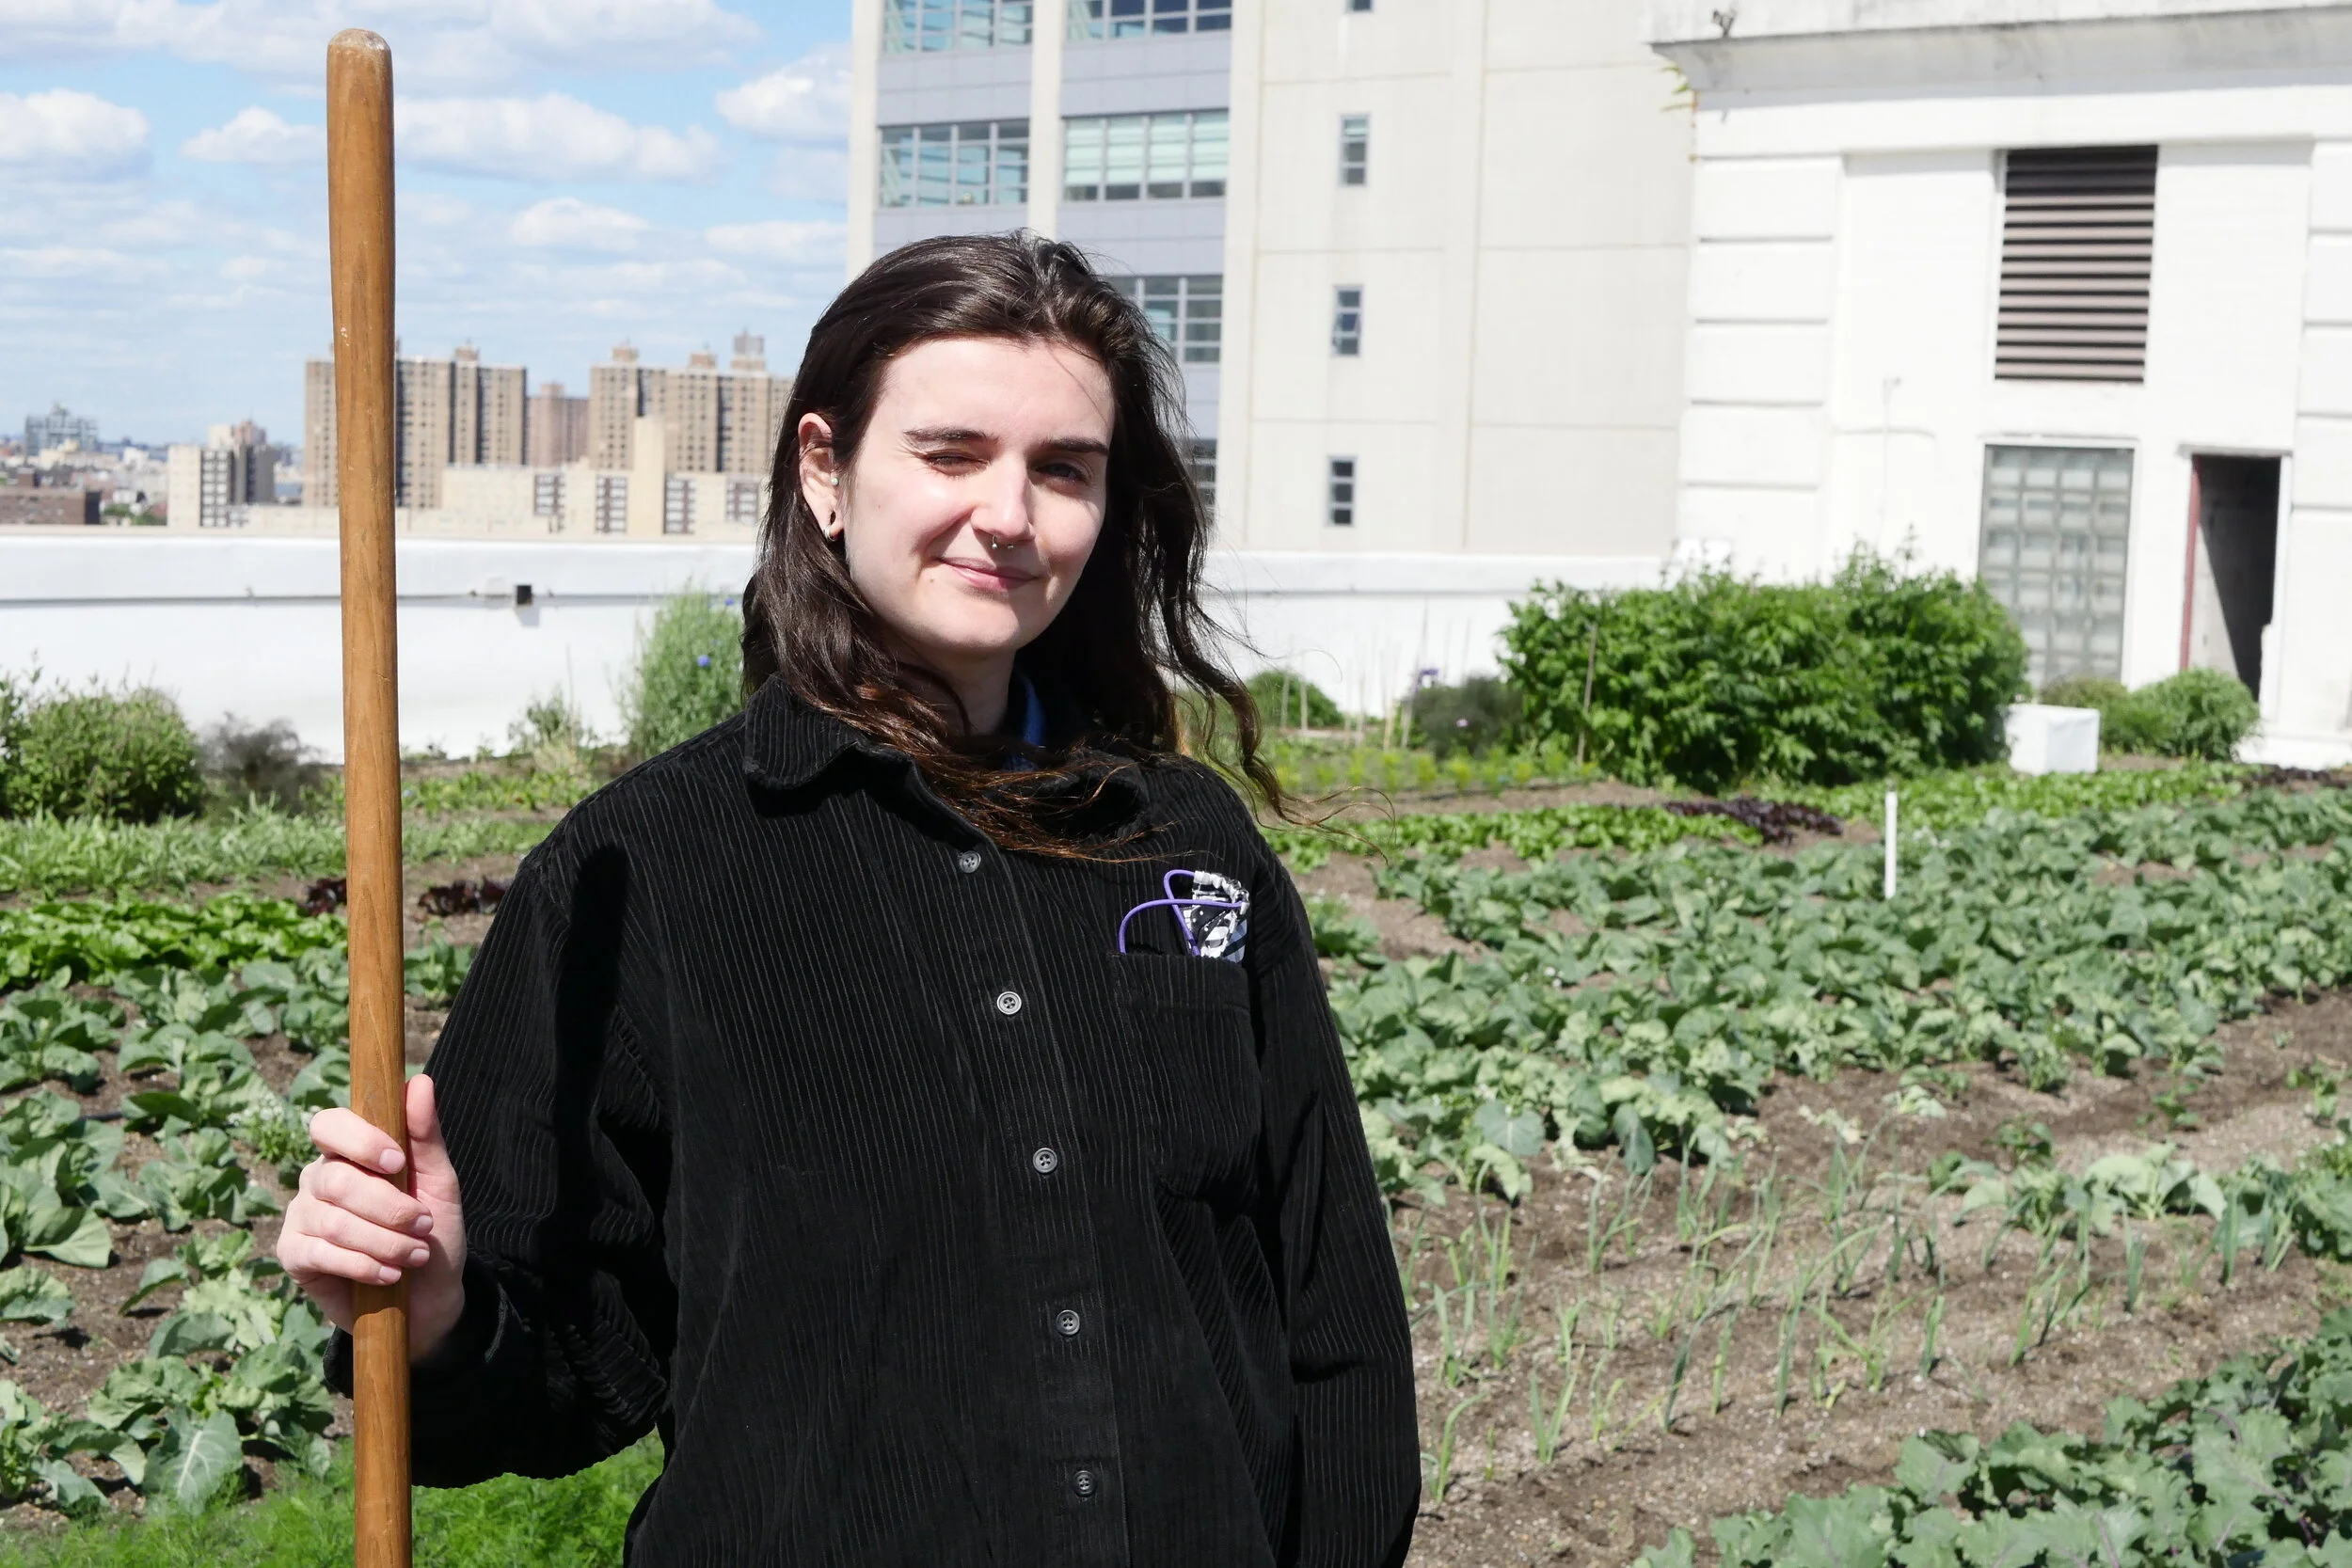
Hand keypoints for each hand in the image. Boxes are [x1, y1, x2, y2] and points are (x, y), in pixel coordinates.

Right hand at [277, 1074, 468, 1361]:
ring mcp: (301, 1216)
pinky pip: (320, 1253)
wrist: (427, 1297)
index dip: (358, 1140)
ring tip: (415, 1255)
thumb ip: (425, 1135)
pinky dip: (363, 1265)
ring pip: (333, 1220)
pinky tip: (389, 1275)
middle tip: (423, 1226)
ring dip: (385, 1241)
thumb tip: (418, 1081)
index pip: (329, 1125)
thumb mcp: (440, 1183)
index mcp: (348, 1153)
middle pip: (336, 1179)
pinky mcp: (293, 1255)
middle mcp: (317, 1178)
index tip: (397, 1161)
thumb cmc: (431, 1232)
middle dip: (388, 1207)